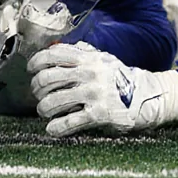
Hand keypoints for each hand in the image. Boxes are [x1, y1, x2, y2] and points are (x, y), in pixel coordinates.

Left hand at [28, 42, 177, 135]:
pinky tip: (52, 129)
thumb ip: (81, 53)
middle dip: (37, 89)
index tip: (31, 71)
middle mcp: (89, 73)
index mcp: (88, 58)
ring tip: (45, 112)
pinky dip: (56, 128)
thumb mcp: (103, 59)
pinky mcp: (99, 114)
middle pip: (47, 79)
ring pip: (53, 102)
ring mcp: (93, 94)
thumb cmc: (119, 78)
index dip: (36, 63)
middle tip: (38, 95)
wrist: (146, 97)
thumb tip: (56, 48)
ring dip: (44, 109)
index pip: (53, 55)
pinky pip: (69, 122)